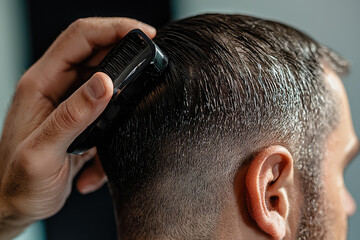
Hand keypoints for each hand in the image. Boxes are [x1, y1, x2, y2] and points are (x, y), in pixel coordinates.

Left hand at [0, 17, 155, 238]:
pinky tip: (97, 165)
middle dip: (127, 55)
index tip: (143, 33)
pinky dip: (116, 132)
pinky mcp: (82, 121)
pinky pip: (109, 112)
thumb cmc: (18, 182)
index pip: (80, 38)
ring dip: (125, 98)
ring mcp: (71, 104)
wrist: (16, 205)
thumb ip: (73, 116)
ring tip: (129, 121)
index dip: (113, 28)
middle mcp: (57, 88)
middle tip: (151, 64)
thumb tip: (105, 84)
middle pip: (98, 53)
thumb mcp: (43, 152)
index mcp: (41, 84)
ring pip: (108, 82)